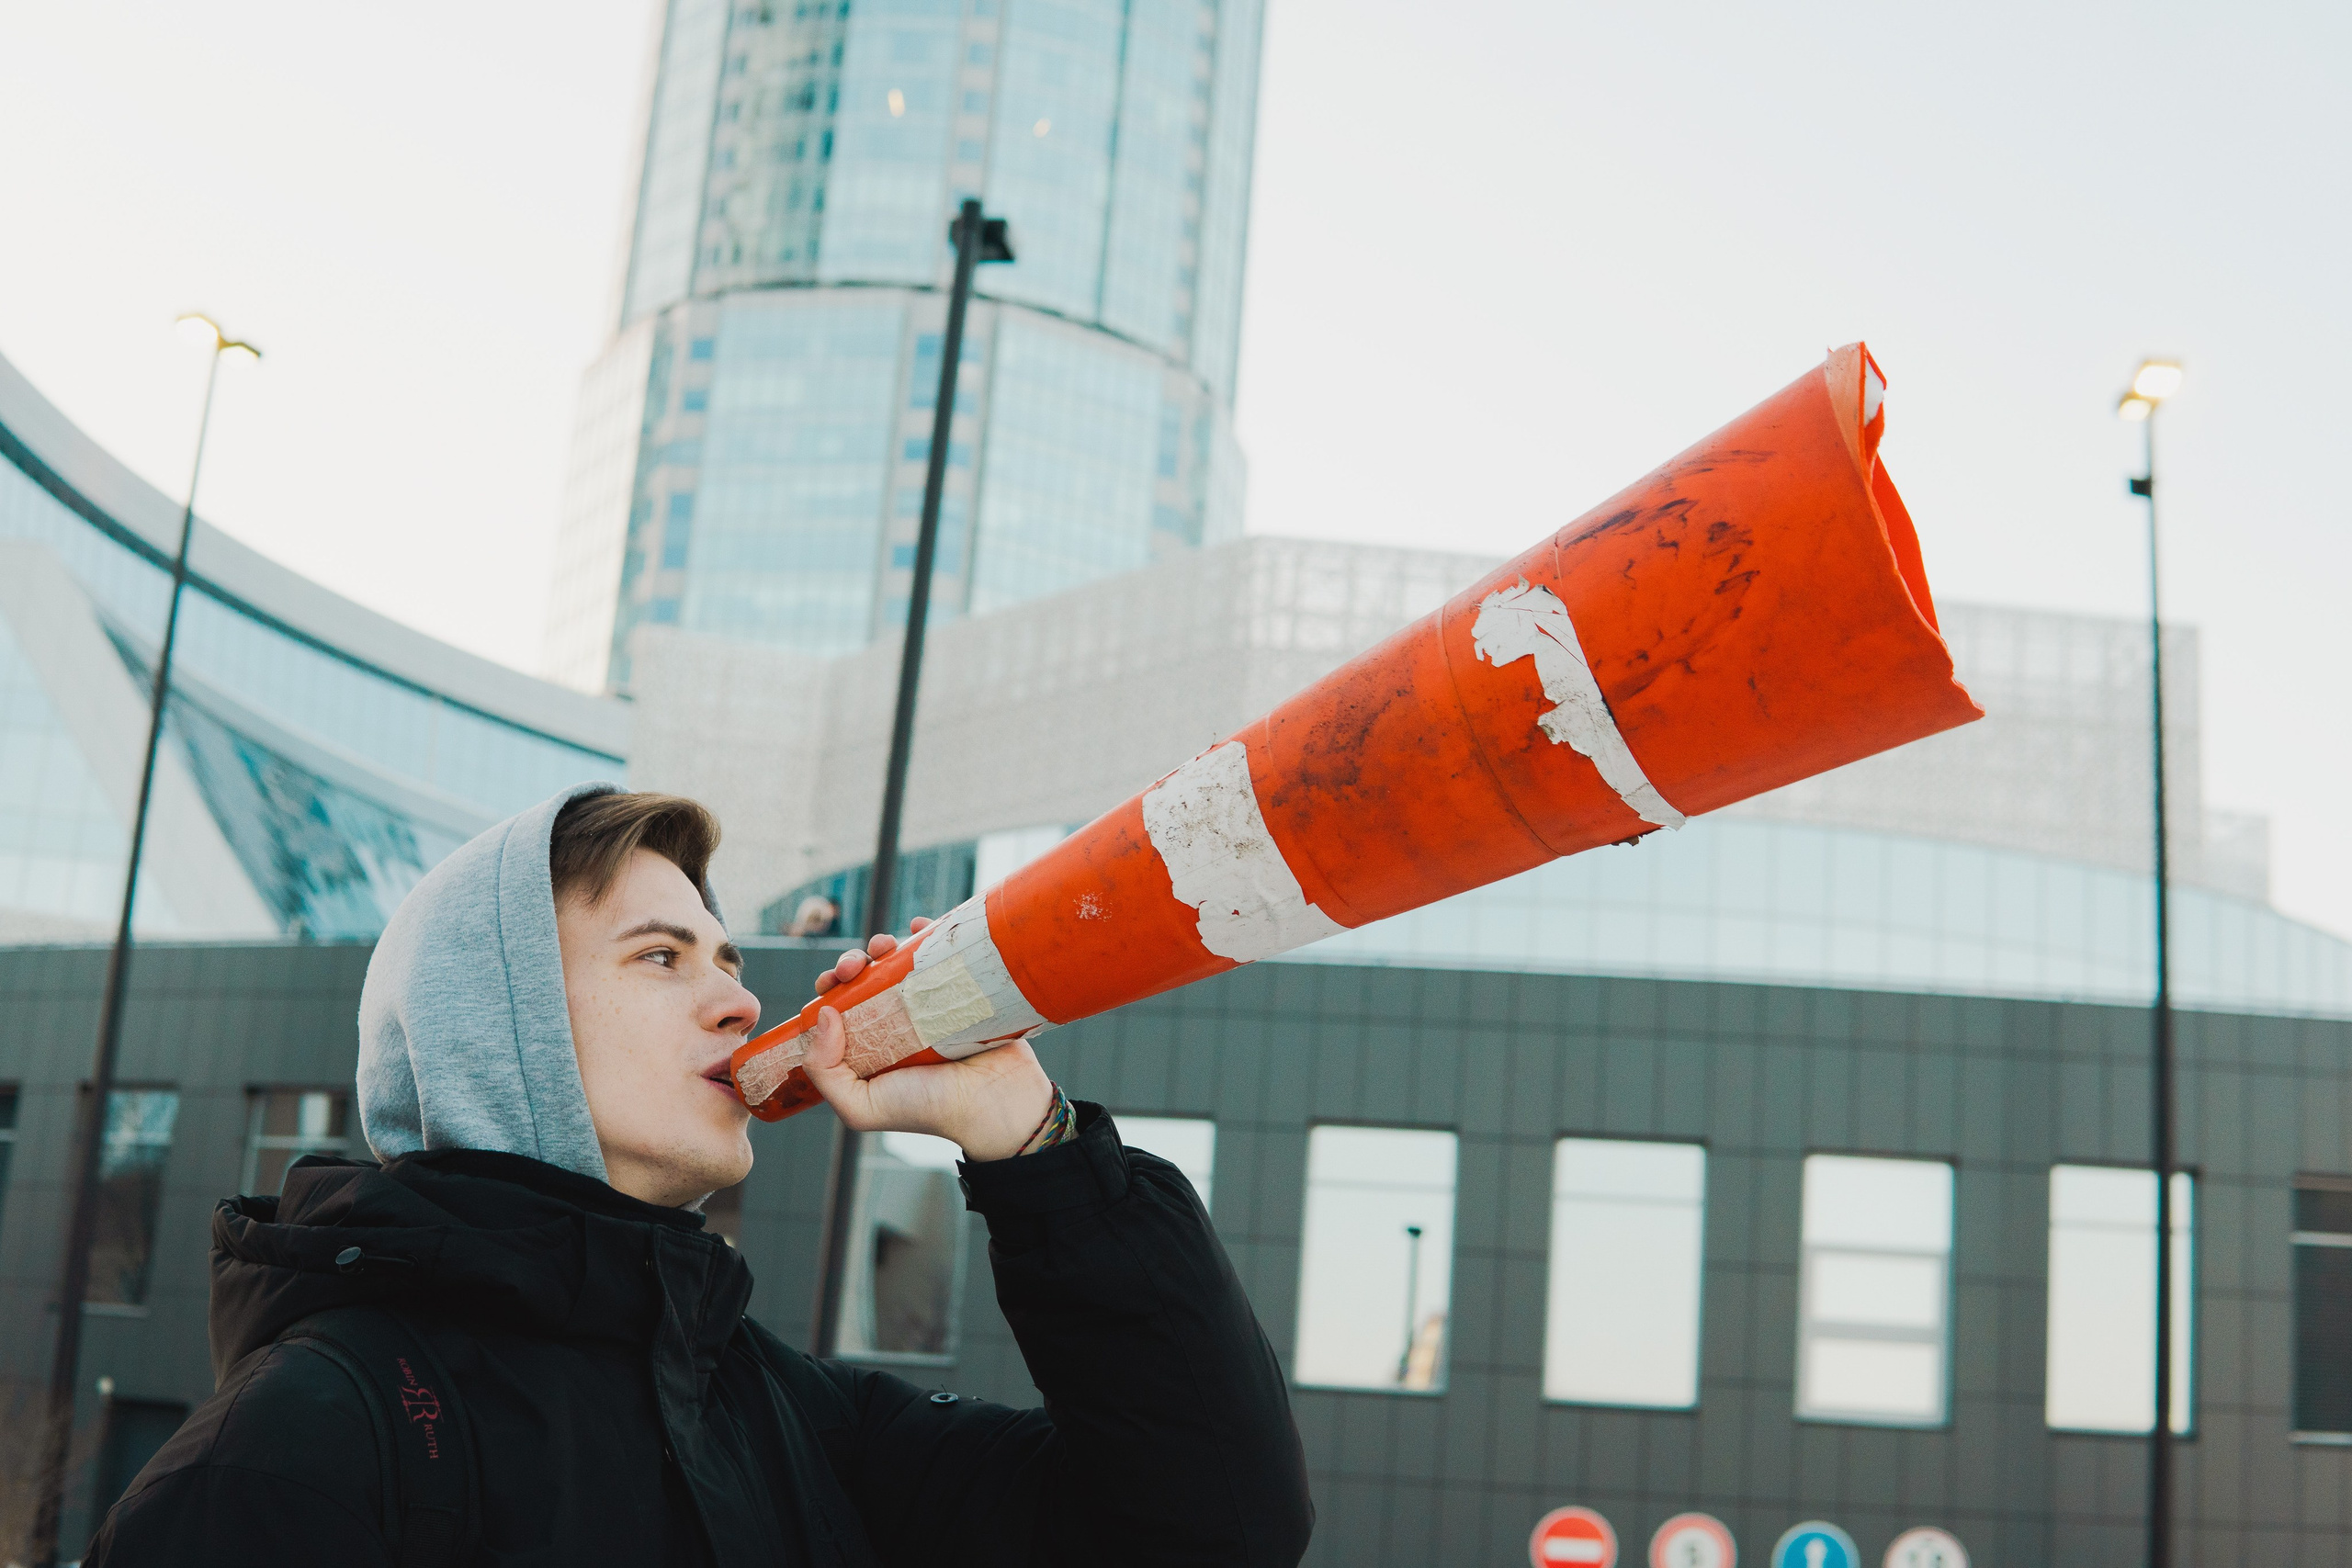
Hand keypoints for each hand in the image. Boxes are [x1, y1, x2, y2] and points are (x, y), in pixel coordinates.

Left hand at [803, 921, 1055, 1161]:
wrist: (996, 1102)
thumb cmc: (930, 1109)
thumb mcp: (862, 1107)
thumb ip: (825, 1073)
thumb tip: (825, 1014)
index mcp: (870, 1047)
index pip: (839, 1008)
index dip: (829, 989)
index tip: (831, 983)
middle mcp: (897, 1022)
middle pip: (864, 980)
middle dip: (851, 962)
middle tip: (855, 965)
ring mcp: (930, 1003)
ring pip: (897, 962)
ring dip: (882, 944)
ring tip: (885, 945)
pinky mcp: (962, 988)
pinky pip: (940, 952)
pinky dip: (926, 933)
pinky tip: (918, 928)